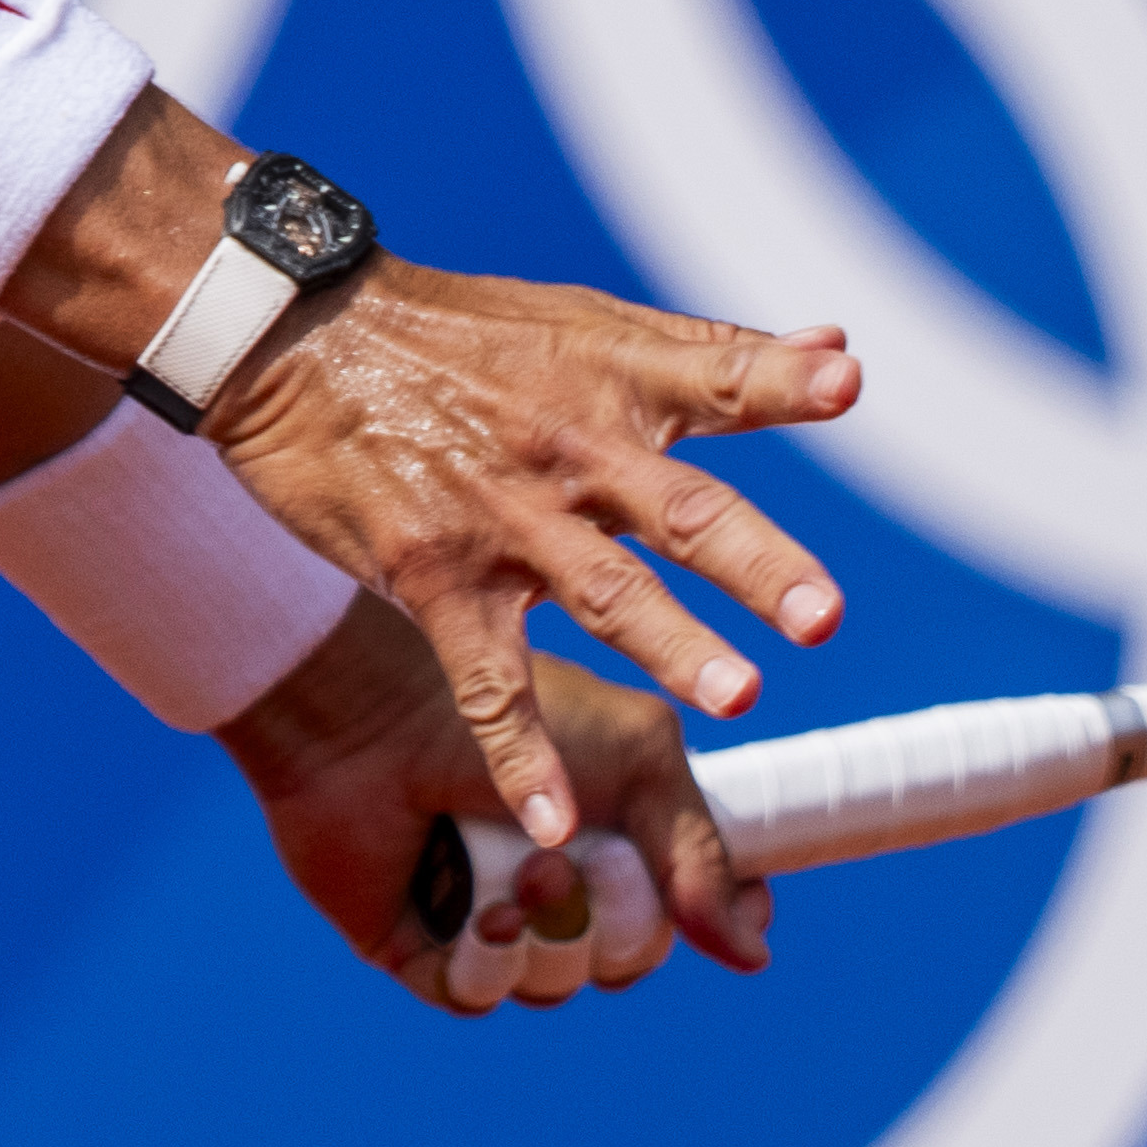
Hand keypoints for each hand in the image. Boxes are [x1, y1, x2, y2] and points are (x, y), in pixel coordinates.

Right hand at [207, 261, 854, 849]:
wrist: (296, 341)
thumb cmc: (457, 334)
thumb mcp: (584, 324)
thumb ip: (713, 353)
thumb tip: (840, 349)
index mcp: (614, 381)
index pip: (718, 379)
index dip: (783, 383)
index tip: (849, 388)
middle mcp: (572, 451)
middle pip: (681, 512)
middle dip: (755, 563)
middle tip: (823, 617)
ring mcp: (504, 520)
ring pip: (602, 594)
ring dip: (671, 644)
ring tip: (738, 696)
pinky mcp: (435, 576)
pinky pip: (486, 680)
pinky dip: (518, 752)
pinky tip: (551, 822)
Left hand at [219, 597, 765, 1014]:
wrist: (378, 716)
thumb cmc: (509, 713)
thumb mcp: (641, 760)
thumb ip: (702, 855)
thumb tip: (752, 957)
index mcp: (614, 822)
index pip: (692, 902)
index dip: (716, 917)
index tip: (730, 916)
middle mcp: (558, 873)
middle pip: (635, 953)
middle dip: (619, 915)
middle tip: (575, 854)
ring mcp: (492, 911)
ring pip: (562, 981)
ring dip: (551, 931)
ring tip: (518, 871)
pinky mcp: (424, 944)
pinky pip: (483, 994)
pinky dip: (488, 959)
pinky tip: (476, 912)